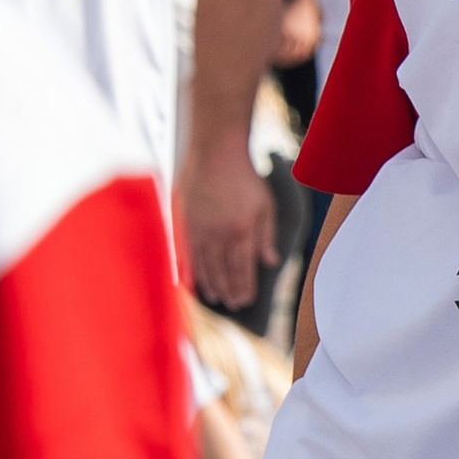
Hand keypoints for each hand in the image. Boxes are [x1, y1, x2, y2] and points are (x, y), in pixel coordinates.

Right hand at [183, 143, 280, 309]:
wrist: (215, 152)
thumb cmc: (244, 176)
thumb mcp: (265, 205)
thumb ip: (267, 236)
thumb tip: (272, 262)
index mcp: (242, 231)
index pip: (244, 268)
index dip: (245, 287)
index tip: (247, 300)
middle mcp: (220, 235)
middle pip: (224, 271)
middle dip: (230, 291)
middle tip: (234, 306)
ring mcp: (200, 230)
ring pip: (205, 266)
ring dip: (212, 285)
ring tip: (217, 299)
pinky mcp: (186, 223)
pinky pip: (188, 254)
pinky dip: (192, 270)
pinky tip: (193, 281)